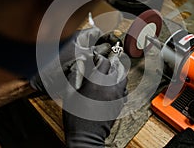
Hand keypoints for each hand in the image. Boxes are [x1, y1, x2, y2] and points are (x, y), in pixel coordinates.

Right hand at [30, 27, 128, 146]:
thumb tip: (79, 65)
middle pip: (117, 68)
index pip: (104, 62)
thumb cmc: (76, 117)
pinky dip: (120, 85)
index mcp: (97, 83)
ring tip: (109, 73)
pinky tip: (112, 87)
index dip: (99, 58)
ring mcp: (116, 96)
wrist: (86, 136)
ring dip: (117, 73)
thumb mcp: (69, 94)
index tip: (95, 58)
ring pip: (123, 78)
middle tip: (104, 64)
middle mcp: (110, 87)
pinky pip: (124, 90)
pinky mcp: (119, 104)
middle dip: (110, 63)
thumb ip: (74, 76)